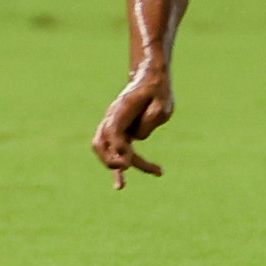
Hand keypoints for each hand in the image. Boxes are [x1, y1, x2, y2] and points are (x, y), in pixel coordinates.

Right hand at [92, 67, 170, 189]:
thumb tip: (137, 138)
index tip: (127, 163)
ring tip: (121, 186)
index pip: (113, 130)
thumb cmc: (158, 91)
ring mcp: (113, 125)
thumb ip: (151, 119)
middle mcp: (113, 118)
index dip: (117, 148)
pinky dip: (117, 168)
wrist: (150, 79)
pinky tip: (121, 185)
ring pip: (104, 151)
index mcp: (122, 108)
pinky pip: (114, 153)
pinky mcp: (119, 133)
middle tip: (126, 169)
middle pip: (101, 143)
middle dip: (110, 160)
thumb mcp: (163, 104)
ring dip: (113, 168)